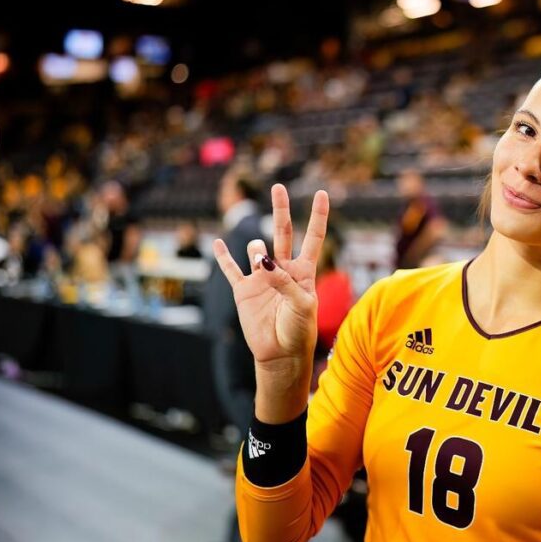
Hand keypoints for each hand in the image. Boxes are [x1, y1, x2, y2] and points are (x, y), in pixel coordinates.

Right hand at [213, 184, 328, 420]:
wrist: (280, 355)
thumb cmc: (299, 331)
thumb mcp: (302, 306)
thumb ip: (285, 283)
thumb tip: (263, 260)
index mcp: (303, 272)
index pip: (313, 238)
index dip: (318, 216)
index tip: (322, 194)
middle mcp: (282, 270)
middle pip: (282, 232)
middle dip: (281, 209)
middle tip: (278, 187)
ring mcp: (262, 279)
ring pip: (257, 250)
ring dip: (257, 250)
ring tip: (262, 261)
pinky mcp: (244, 291)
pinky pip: (231, 270)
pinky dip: (224, 257)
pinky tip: (218, 243)